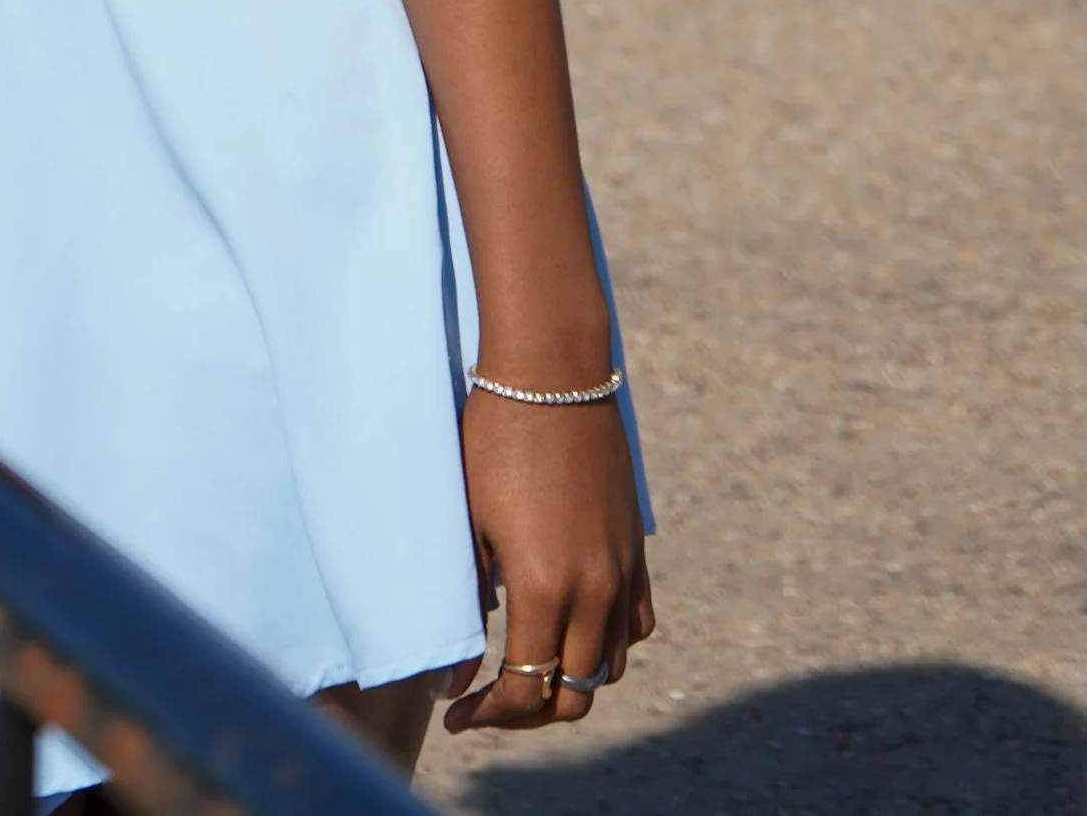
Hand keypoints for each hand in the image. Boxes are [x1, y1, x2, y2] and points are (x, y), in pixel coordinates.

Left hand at [441, 389, 652, 732]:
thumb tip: (449, 680)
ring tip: (528, 671)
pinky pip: (637, 625)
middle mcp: (595, 591)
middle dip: (527, 713)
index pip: (526, 691)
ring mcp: (623, 572)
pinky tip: (574, 629)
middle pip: (573, 695)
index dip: (489, 714)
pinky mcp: (636, 550)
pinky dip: (610, 644)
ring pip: (611, 668)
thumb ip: (465, 605)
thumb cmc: (494, 439)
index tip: (455, 711)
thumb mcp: (469, 524)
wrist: (553, 372)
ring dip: (570, 681)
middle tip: (488, 702)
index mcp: (544, 588)